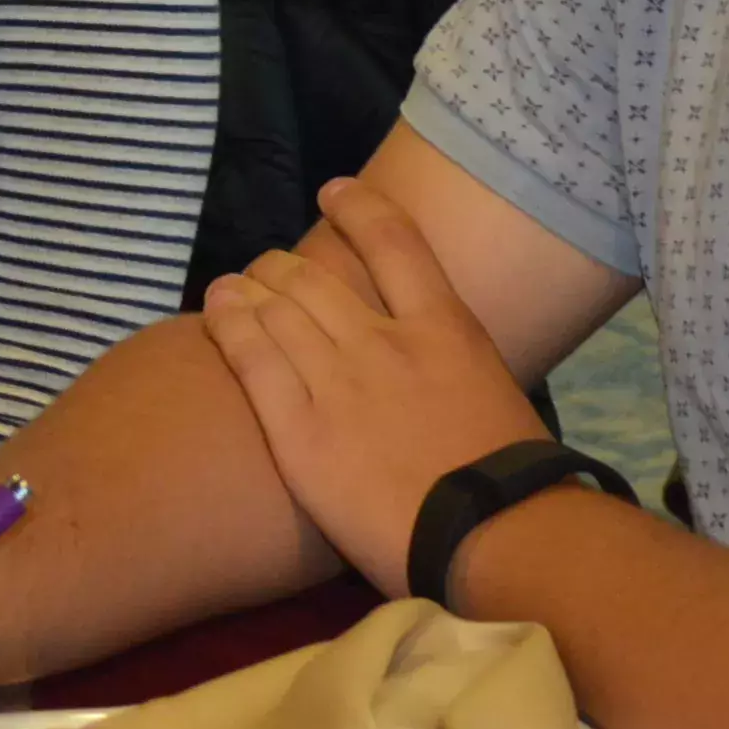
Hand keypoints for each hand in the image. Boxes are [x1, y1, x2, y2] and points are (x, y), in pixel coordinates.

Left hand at [199, 175, 547, 599]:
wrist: (497, 536)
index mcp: (444, 326)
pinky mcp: (302, 433)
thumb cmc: (512, 479)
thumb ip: (454, 363)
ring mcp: (339, 383)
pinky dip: (230, 327)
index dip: (357, 207)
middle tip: (267, 271)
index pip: (393, 240)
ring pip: (276, 310)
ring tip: (229, 287)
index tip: (333, 191)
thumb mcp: (496, 391)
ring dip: (248, 290)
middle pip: (314, 278)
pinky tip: (216, 311)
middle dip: (281, 266)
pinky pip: (254, 363)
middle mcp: (383, 341)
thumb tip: (442, 363)